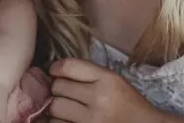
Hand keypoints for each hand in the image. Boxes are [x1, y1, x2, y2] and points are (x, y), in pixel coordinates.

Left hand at [46, 58, 163, 122]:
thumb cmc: (129, 104)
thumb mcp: (114, 81)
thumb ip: (88, 74)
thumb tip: (55, 72)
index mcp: (107, 79)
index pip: (68, 67)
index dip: (56, 68)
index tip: (54, 72)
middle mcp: (99, 98)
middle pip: (58, 87)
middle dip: (57, 89)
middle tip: (64, 93)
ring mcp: (91, 120)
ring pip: (55, 109)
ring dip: (57, 109)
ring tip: (67, 110)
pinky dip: (59, 122)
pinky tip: (69, 120)